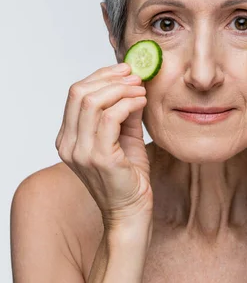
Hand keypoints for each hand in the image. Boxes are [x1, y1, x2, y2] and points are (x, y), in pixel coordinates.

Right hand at [55, 62, 152, 228]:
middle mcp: (68, 144)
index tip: (125, 70)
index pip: (75, 94)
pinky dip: (127, 104)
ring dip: (121, 89)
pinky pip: (110, 117)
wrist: (132, 212)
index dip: (100, 76)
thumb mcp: (124, 137)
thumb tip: (132, 83)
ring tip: (141, 90)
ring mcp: (81, 152)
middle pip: (79, 93)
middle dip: (110, 78)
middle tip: (134, 76)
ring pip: (92, 102)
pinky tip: (141, 103)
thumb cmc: (129, 177)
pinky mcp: (99, 158)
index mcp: (68, 138)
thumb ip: (123, 111)